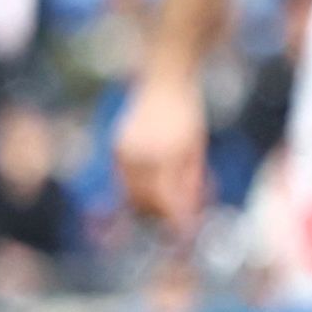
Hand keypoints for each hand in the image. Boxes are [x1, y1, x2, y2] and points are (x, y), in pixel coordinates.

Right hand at [116, 73, 206, 232]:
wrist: (164, 79)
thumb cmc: (188, 112)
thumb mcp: (196, 148)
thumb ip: (190, 180)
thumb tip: (187, 211)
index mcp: (164, 155)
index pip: (167, 201)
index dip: (176, 220)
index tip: (186, 232)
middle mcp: (139, 154)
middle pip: (144, 203)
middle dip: (160, 217)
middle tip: (178, 222)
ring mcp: (123, 150)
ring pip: (130, 194)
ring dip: (148, 205)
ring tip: (169, 203)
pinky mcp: (116, 147)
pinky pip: (124, 180)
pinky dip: (138, 189)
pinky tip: (155, 186)